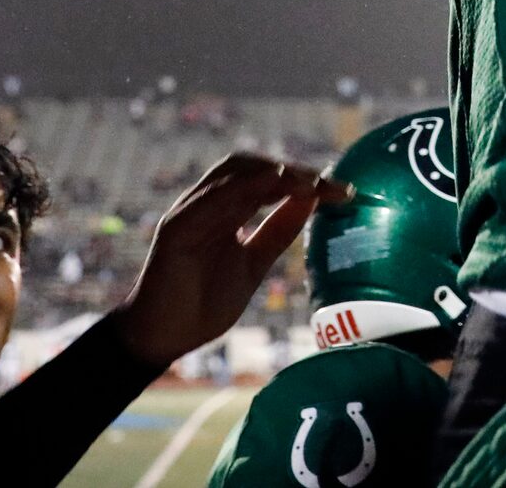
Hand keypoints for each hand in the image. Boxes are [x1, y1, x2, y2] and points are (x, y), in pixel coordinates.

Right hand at [113, 154, 348, 369]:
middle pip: (251, 168)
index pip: (267, 180)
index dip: (304, 179)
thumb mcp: (253, 264)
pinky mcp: (175, 230)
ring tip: (308, 180)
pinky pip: (207, 201)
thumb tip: (312, 202)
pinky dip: (239, 189)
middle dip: (292, 170)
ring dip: (272, 173)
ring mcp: (190, 212)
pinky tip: (268, 183)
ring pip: (231, 175)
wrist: (163, 337)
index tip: (343, 191)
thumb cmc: (203, 303)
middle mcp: (207, 204)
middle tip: (329, 184)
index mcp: (226, 210)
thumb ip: (277, 232)